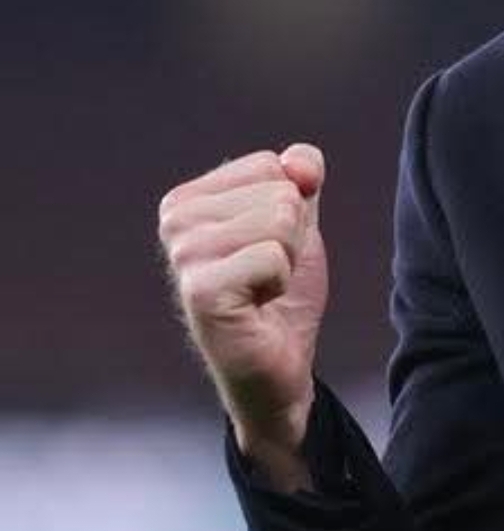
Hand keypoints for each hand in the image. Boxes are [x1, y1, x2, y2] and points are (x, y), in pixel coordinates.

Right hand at [157, 145, 328, 458]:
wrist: (279, 367)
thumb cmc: (279, 295)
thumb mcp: (297, 223)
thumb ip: (301, 177)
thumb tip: (301, 164)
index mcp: (187, 199)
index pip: (271, 164)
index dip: (290, 209)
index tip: (266, 249)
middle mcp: (175, 221)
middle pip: (280, 191)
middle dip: (292, 237)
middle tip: (266, 276)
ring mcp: (184, 255)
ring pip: (281, 219)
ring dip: (288, 260)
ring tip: (261, 290)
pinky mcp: (201, 290)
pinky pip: (274, 256)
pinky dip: (280, 283)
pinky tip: (256, 306)